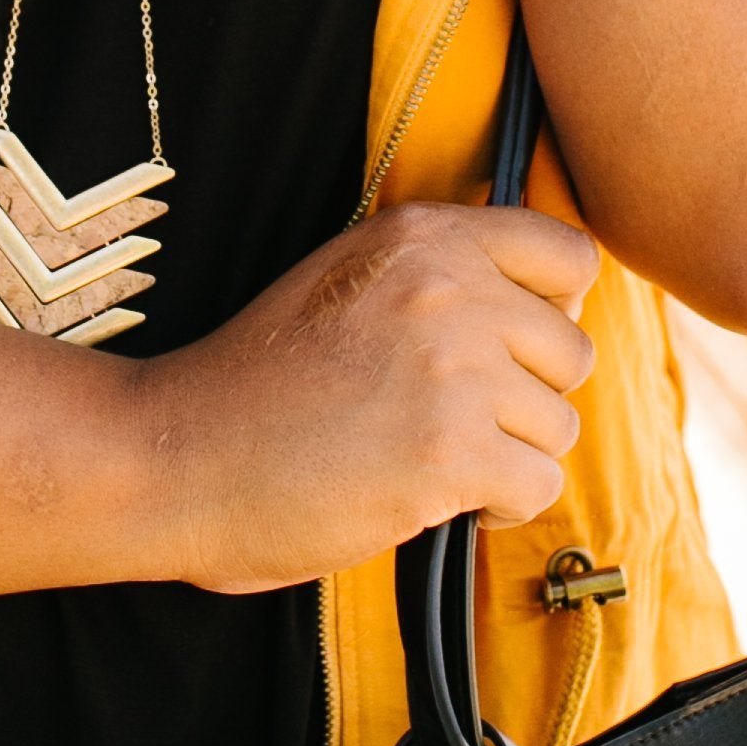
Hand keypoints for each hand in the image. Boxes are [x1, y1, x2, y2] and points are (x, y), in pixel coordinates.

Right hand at [129, 202, 600, 593]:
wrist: (175, 458)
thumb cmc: (255, 387)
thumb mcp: (346, 282)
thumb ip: (438, 276)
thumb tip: (553, 305)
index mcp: (421, 236)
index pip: (567, 256)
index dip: (549, 313)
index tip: (508, 352)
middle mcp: (446, 286)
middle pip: (570, 353)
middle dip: (524, 400)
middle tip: (451, 423)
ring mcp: (451, 368)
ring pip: (558, 426)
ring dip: (507, 458)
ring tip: (431, 463)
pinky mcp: (449, 451)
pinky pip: (537, 487)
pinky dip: (497, 510)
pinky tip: (437, 503)